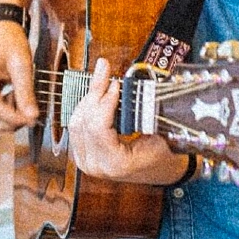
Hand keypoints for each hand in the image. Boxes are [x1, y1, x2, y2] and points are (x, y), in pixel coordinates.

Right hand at [0, 21, 38, 131]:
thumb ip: (26, 91)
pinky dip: (2, 111)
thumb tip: (32, 117)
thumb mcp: (22, 63)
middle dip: (9, 123)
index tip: (33, 120)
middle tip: (30, 115)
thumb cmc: (10, 40)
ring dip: (6, 118)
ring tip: (21, 99)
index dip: (14, 118)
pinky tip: (13, 96)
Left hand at [66, 58, 186, 184]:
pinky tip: (96, 93)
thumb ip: (142, 112)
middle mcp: (96, 165)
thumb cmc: (162, 154)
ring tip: (102, 78)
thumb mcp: (158, 134)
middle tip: (104, 69)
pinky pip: (76, 124)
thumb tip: (129, 84)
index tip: (115, 83)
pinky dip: (85, 105)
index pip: (98, 127)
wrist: (159, 170)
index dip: (105, 102)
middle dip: (95, 92)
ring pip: (77, 120)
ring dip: (89, 97)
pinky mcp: (82, 153)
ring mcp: (86, 160)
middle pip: (84, 121)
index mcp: (115, 164)